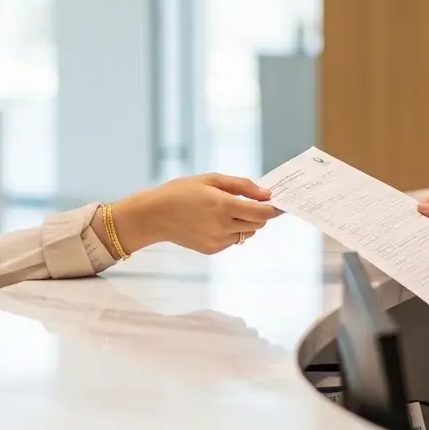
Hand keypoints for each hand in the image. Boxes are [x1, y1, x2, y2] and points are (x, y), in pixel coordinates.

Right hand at [112, 173, 279, 254]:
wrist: (154, 215)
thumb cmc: (181, 192)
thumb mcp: (211, 180)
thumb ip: (242, 186)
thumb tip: (266, 194)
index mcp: (224, 206)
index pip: (262, 213)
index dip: (272, 208)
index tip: (274, 202)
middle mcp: (223, 226)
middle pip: (258, 224)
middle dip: (260, 214)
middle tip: (251, 203)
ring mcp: (217, 240)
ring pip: (247, 233)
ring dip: (246, 223)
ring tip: (227, 211)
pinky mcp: (211, 249)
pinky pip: (232, 240)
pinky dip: (232, 231)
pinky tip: (215, 221)